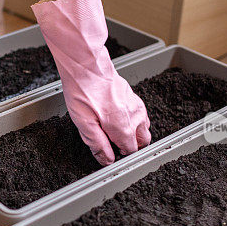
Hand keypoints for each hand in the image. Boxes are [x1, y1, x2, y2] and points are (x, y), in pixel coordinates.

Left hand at [32, 0, 150, 165]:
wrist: (86, 65)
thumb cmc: (83, 92)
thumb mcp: (84, 124)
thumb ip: (98, 145)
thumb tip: (108, 161)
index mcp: (124, 127)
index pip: (131, 151)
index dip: (121, 155)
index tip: (110, 152)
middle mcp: (136, 117)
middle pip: (142, 141)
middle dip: (130, 146)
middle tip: (111, 142)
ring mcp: (137, 105)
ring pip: (143, 127)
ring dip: (132, 133)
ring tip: (111, 128)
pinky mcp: (134, 96)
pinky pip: (140, 114)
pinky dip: (132, 120)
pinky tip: (115, 115)